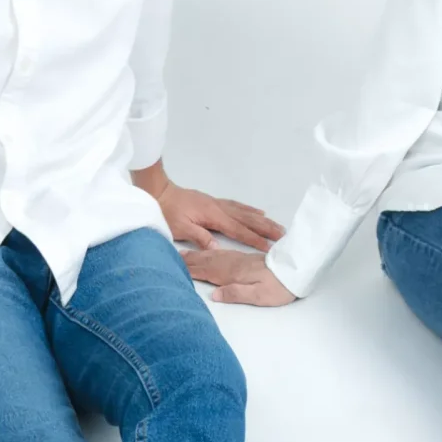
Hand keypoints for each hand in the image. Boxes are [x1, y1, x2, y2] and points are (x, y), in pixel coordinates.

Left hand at [146, 176, 282, 252]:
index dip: (254, 239)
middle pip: (247, 219)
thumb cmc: (168, 212)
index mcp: (213, 216)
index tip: (268, 247)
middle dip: (265, 228)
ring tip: (275, 225)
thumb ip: (199, 238)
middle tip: (282, 234)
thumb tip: (218, 249)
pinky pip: (237, 205)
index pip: (238, 230)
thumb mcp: (180, 228)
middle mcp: (220, 208)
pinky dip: (249, 209)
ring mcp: (218, 203)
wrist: (159, 192)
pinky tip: (256, 212)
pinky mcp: (214, 202)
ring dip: (261, 219)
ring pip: (245, 212)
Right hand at [182, 248, 295, 306]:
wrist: (296, 270)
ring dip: (197, 255)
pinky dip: (210, 252)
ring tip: (183, 254)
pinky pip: (221, 253)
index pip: (206, 271)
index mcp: (233, 273)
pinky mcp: (245, 259)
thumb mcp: (259, 295)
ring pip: (212, 256)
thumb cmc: (279, 287)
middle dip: (189, 260)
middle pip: (206, 261)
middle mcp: (233, 264)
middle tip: (171, 258)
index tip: (173, 267)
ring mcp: (239, 259)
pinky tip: (209, 252)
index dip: (190, 270)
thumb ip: (236, 293)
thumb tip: (213, 295)